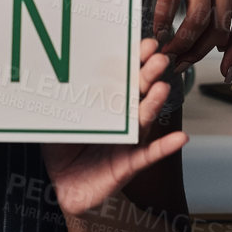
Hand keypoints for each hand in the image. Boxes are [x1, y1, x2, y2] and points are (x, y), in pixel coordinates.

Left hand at [42, 39, 188, 217]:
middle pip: (138, 94)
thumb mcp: (57, 120)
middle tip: (158, 58)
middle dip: (148, 75)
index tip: (145, 44)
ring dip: (154, 103)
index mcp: (107, 104)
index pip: (123, 78)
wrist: (64, 187)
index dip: (134, 61)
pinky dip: (165, 147)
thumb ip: (60, 99)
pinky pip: (149, 156)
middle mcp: (123, 119)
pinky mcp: (129, 165)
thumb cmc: (64, 150)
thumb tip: (50, 72)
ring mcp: (128, 141)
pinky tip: (181, 138)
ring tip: (162, 88)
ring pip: (144, 120)